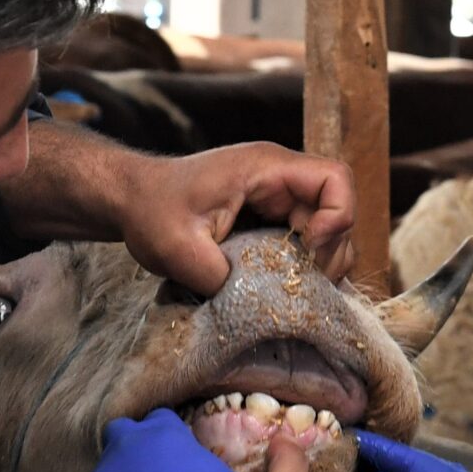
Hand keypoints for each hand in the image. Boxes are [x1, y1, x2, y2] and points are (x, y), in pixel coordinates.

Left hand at [119, 143, 355, 294]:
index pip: (335, 179)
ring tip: (292, 287)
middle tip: (300, 282)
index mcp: (265, 168)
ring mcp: (279, 200)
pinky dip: (305, 267)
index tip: (308, 250)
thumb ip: (218, 275)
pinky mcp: (272, 220)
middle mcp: (281, 180)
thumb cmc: (152, 211)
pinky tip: (282, 285)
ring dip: (320, 262)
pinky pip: (308, 242)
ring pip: (330, 231)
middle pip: (340, 210)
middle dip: (330, 250)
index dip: (338, 217)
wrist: (132, 201)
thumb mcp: (177, 247)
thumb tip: (255, 303)